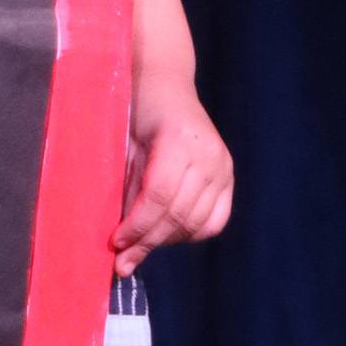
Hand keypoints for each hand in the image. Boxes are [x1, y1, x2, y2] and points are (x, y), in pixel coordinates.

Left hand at [113, 71, 232, 277]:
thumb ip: (126, 188)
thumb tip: (120, 239)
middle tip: (123, 262)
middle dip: (148, 241)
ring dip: (167, 241)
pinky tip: (168, 233)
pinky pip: (215, 219)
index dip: (138, 226)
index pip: (160, 197)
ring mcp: (223, 165)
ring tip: (141, 246)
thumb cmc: (134, 111)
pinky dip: (190, 232)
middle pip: (179, 214)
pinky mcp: (228, 175)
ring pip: (197, 222)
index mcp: (178, 140)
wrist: (165, 84)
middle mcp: (208, 154)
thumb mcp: (123, 144)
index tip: (116, 243)